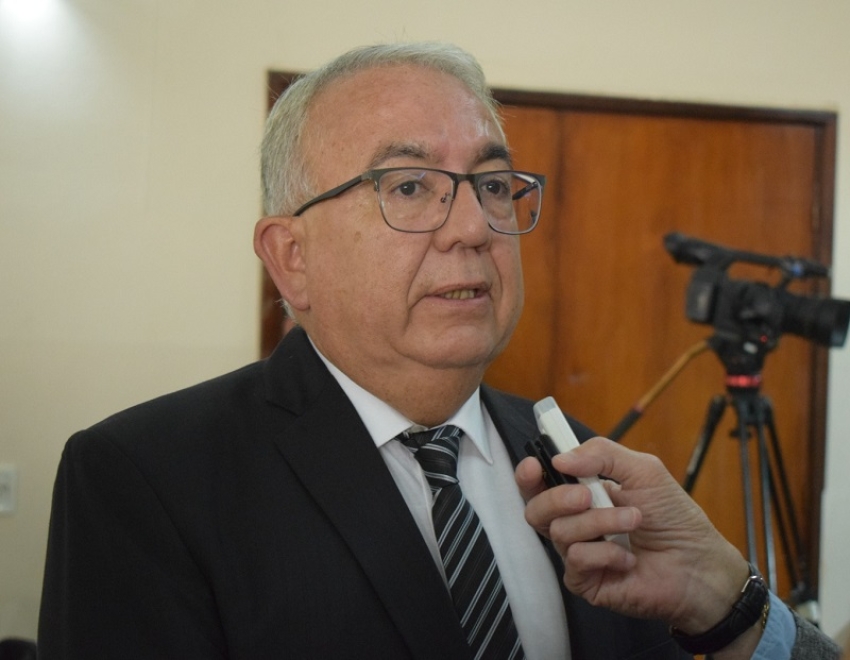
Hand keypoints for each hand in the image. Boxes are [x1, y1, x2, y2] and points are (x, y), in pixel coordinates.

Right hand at [516, 437, 751, 636]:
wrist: (698, 564)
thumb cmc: (674, 517)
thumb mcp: (643, 470)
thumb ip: (602, 454)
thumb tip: (561, 458)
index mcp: (582, 494)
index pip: (541, 484)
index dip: (530, 475)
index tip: (536, 465)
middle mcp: (574, 523)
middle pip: (536, 508)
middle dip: (558, 497)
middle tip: (588, 495)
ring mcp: (578, 554)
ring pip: (559, 531)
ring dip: (600, 522)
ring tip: (634, 521)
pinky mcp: (585, 582)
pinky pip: (576, 559)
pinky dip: (605, 553)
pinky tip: (629, 558)